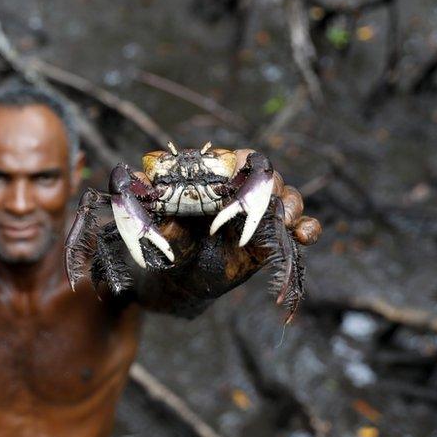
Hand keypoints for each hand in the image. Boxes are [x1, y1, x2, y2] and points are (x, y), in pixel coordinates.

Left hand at [126, 148, 320, 317]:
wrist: (181, 279)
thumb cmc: (167, 241)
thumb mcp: (152, 219)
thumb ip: (145, 198)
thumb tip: (128, 177)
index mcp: (217, 179)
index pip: (239, 157)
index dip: (247, 161)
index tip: (247, 172)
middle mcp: (241, 192)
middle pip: (269, 175)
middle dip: (273, 184)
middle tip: (270, 200)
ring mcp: (259, 214)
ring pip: (289, 197)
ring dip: (293, 205)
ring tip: (287, 221)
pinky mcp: (272, 238)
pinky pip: (300, 227)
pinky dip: (309, 228)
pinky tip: (303, 237)